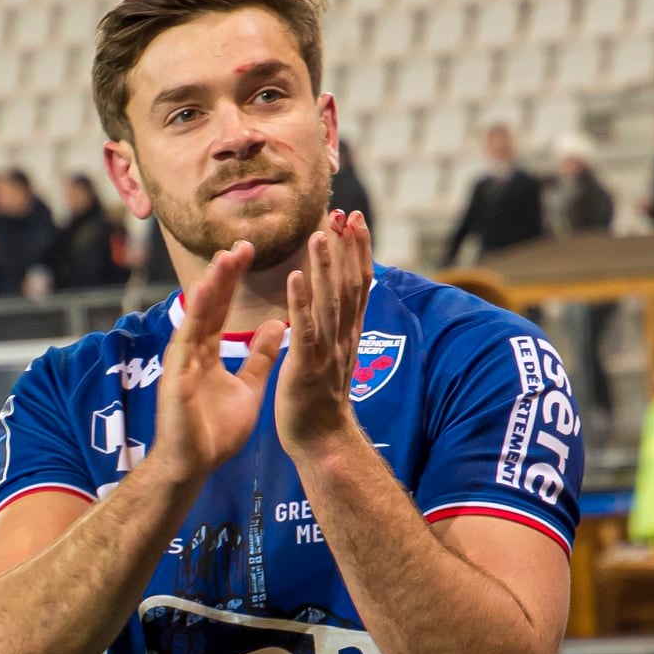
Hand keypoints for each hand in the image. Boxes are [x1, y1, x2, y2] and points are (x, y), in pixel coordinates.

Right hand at [151, 241, 283, 486]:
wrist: (194, 467)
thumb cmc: (214, 434)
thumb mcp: (247, 388)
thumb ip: (259, 358)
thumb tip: (276, 326)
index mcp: (207, 354)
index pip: (220, 309)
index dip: (233, 281)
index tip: (248, 252)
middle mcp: (192, 352)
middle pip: (208, 305)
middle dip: (224, 274)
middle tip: (241, 243)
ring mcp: (182, 363)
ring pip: (197, 317)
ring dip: (210, 287)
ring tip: (225, 258)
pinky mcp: (176, 377)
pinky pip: (187, 342)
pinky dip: (195, 317)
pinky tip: (203, 294)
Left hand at [275, 209, 372, 456]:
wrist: (321, 440)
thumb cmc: (320, 399)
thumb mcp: (333, 355)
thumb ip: (336, 326)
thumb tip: (338, 300)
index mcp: (347, 333)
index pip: (358, 284)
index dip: (358, 251)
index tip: (355, 220)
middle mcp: (343, 337)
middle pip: (350, 285)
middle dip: (348, 248)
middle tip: (345, 213)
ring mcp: (327, 351)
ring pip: (329, 302)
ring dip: (324, 266)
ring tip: (319, 234)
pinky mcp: (306, 366)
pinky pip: (305, 329)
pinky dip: (300, 301)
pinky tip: (295, 276)